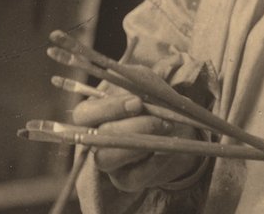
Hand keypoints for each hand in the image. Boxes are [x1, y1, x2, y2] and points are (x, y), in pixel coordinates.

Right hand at [71, 93, 202, 191]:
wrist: (179, 125)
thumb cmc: (153, 100)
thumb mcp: (144, 82)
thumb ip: (134, 83)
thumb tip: (132, 94)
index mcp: (93, 115)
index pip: (84, 115)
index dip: (108, 109)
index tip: (137, 102)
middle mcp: (95, 141)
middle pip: (97, 139)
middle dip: (131, 127)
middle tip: (157, 119)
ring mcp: (110, 164)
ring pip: (108, 159)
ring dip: (138, 144)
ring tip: (165, 129)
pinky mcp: (127, 181)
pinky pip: (135, 176)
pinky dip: (155, 162)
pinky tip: (169, 148)